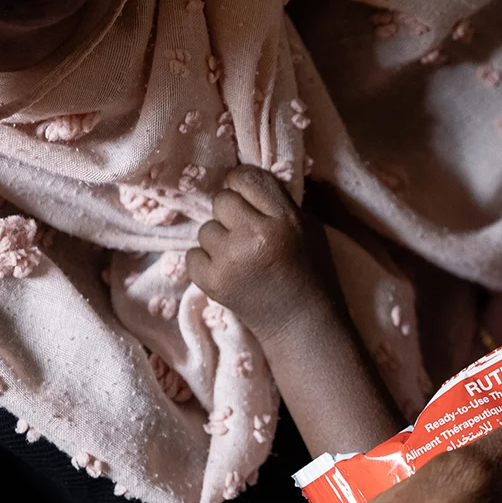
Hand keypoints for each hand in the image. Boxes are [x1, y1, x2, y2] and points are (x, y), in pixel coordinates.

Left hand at [187, 165, 322, 340]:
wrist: (301, 324)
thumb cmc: (309, 272)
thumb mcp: (309, 228)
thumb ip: (279, 203)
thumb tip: (244, 181)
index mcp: (284, 219)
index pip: (247, 177)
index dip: (242, 183)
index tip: (245, 195)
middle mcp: (255, 236)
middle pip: (222, 200)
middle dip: (232, 214)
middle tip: (247, 234)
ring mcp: (231, 260)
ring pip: (206, 229)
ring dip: (219, 240)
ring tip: (240, 258)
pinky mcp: (212, 282)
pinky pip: (192, 255)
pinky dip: (205, 262)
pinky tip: (227, 272)